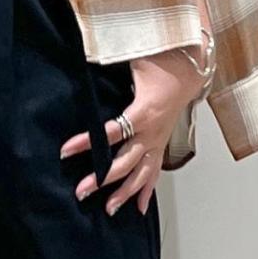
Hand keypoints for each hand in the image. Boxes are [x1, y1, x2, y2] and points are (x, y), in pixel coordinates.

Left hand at [59, 51, 203, 216]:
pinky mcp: (161, 145)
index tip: (65, 151)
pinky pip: (155, 173)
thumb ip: (110, 55)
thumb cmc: (163, 61)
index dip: (87, 142)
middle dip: (103, 180)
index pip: (110, 132)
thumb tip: (85, 48)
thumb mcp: (136, 56)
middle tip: (81, 192)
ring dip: (125, 193)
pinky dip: (147, 191)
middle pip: (125, 163)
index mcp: (144, 113)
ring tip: (108, 210)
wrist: (192, 68)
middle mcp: (151, 133)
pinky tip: (140, 209)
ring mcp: (158, 142)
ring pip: (141, 175)